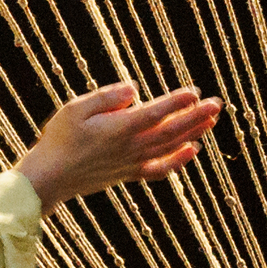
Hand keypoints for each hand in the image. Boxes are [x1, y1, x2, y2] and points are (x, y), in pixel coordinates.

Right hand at [18, 79, 222, 205]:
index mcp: (119, 128)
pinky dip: (179, 160)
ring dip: (193, 132)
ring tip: (212, 120)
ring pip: (170, 147)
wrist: (49, 178)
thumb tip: (135, 89)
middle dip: (196, 116)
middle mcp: (131, 147)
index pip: (156, 113)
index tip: (195, 92)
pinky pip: (161, 168)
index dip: (177, 102)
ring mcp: (132, 162)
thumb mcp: (76, 108)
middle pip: (171, 130)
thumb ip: (107, 97)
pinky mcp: (129, 173)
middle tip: (217, 104)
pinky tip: (193, 150)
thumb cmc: (59, 139)